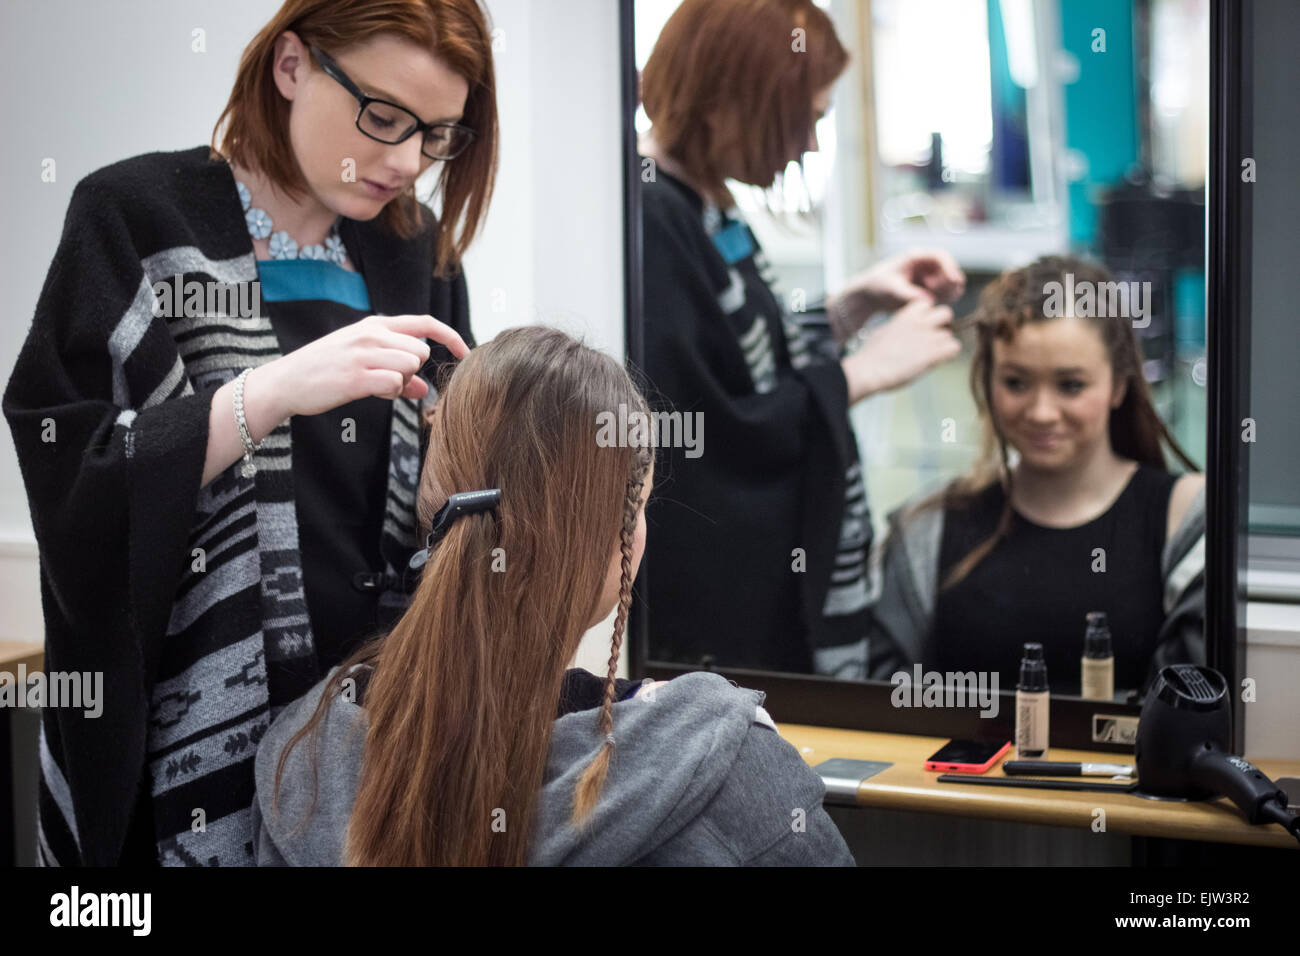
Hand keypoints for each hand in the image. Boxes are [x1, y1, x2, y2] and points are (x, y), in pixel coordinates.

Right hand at [262, 314, 468, 417]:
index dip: (451, 337)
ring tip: (375, 386)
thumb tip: (425, 389)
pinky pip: (394, 384)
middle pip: (420, 352)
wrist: (286, 382)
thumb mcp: (363, 362)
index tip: (466, 353)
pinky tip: (368, 392)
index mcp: (375, 325)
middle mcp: (371, 334)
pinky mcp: (356, 377)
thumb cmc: (326, 371)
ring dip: (400, 383)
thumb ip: (398, 372)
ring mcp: (363, 353)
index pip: (425, 323)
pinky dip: (388, 393)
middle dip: (412, 371)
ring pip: (410, 366)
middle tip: (389, 381)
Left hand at [831, 248, 965, 337]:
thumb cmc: (878, 286)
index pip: (941, 256)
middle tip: (940, 297)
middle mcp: (926, 266)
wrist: (870, 295)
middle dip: (949, 284)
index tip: (954, 280)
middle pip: (949, 271)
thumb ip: (909, 294)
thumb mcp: (891, 288)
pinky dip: (944, 300)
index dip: (950, 267)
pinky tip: (931, 306)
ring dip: (947, 293)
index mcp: (916, 257)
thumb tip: (929, 300)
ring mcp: (929, 278)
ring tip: (930, 302)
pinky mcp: (930, 291)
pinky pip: (944, 295)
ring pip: (949, 284)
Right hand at [841, 298, 960, 402]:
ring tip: (932, 355)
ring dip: (943, 344)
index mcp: (906, 315)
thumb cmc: (871, 355)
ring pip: (950, 334)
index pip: (927, 303)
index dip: (928, 315)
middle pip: (946, 313)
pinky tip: (937, 361)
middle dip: (943, 325)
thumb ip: (898, 326)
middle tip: (934, 338)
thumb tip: (902, 330)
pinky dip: (949, 355)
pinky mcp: (934, 353)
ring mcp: (928, 337)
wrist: (869, 370)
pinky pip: (955, 347)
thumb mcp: (883, 332)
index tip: (922, 326)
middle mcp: (920, 323)